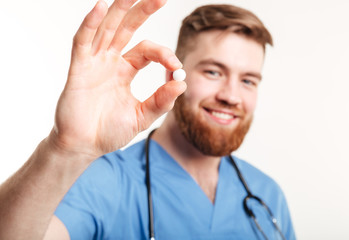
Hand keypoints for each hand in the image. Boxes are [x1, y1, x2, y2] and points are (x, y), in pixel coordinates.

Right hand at [50, 0, 185, 157]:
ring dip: (119, 10)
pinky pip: (83, 42)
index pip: (148, 51)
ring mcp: (94, 63)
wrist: (85, 146)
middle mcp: (110, 61)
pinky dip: (90, 24)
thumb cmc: (110, 132)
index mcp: (125, 70)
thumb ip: (161, 101)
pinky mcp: (78, 69)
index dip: (164, 54)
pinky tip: (100, 8)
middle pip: (127, 28)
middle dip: (142, 11)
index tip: (176, 68)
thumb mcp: (142, 116)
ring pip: (106, 29)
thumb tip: (181, 83)